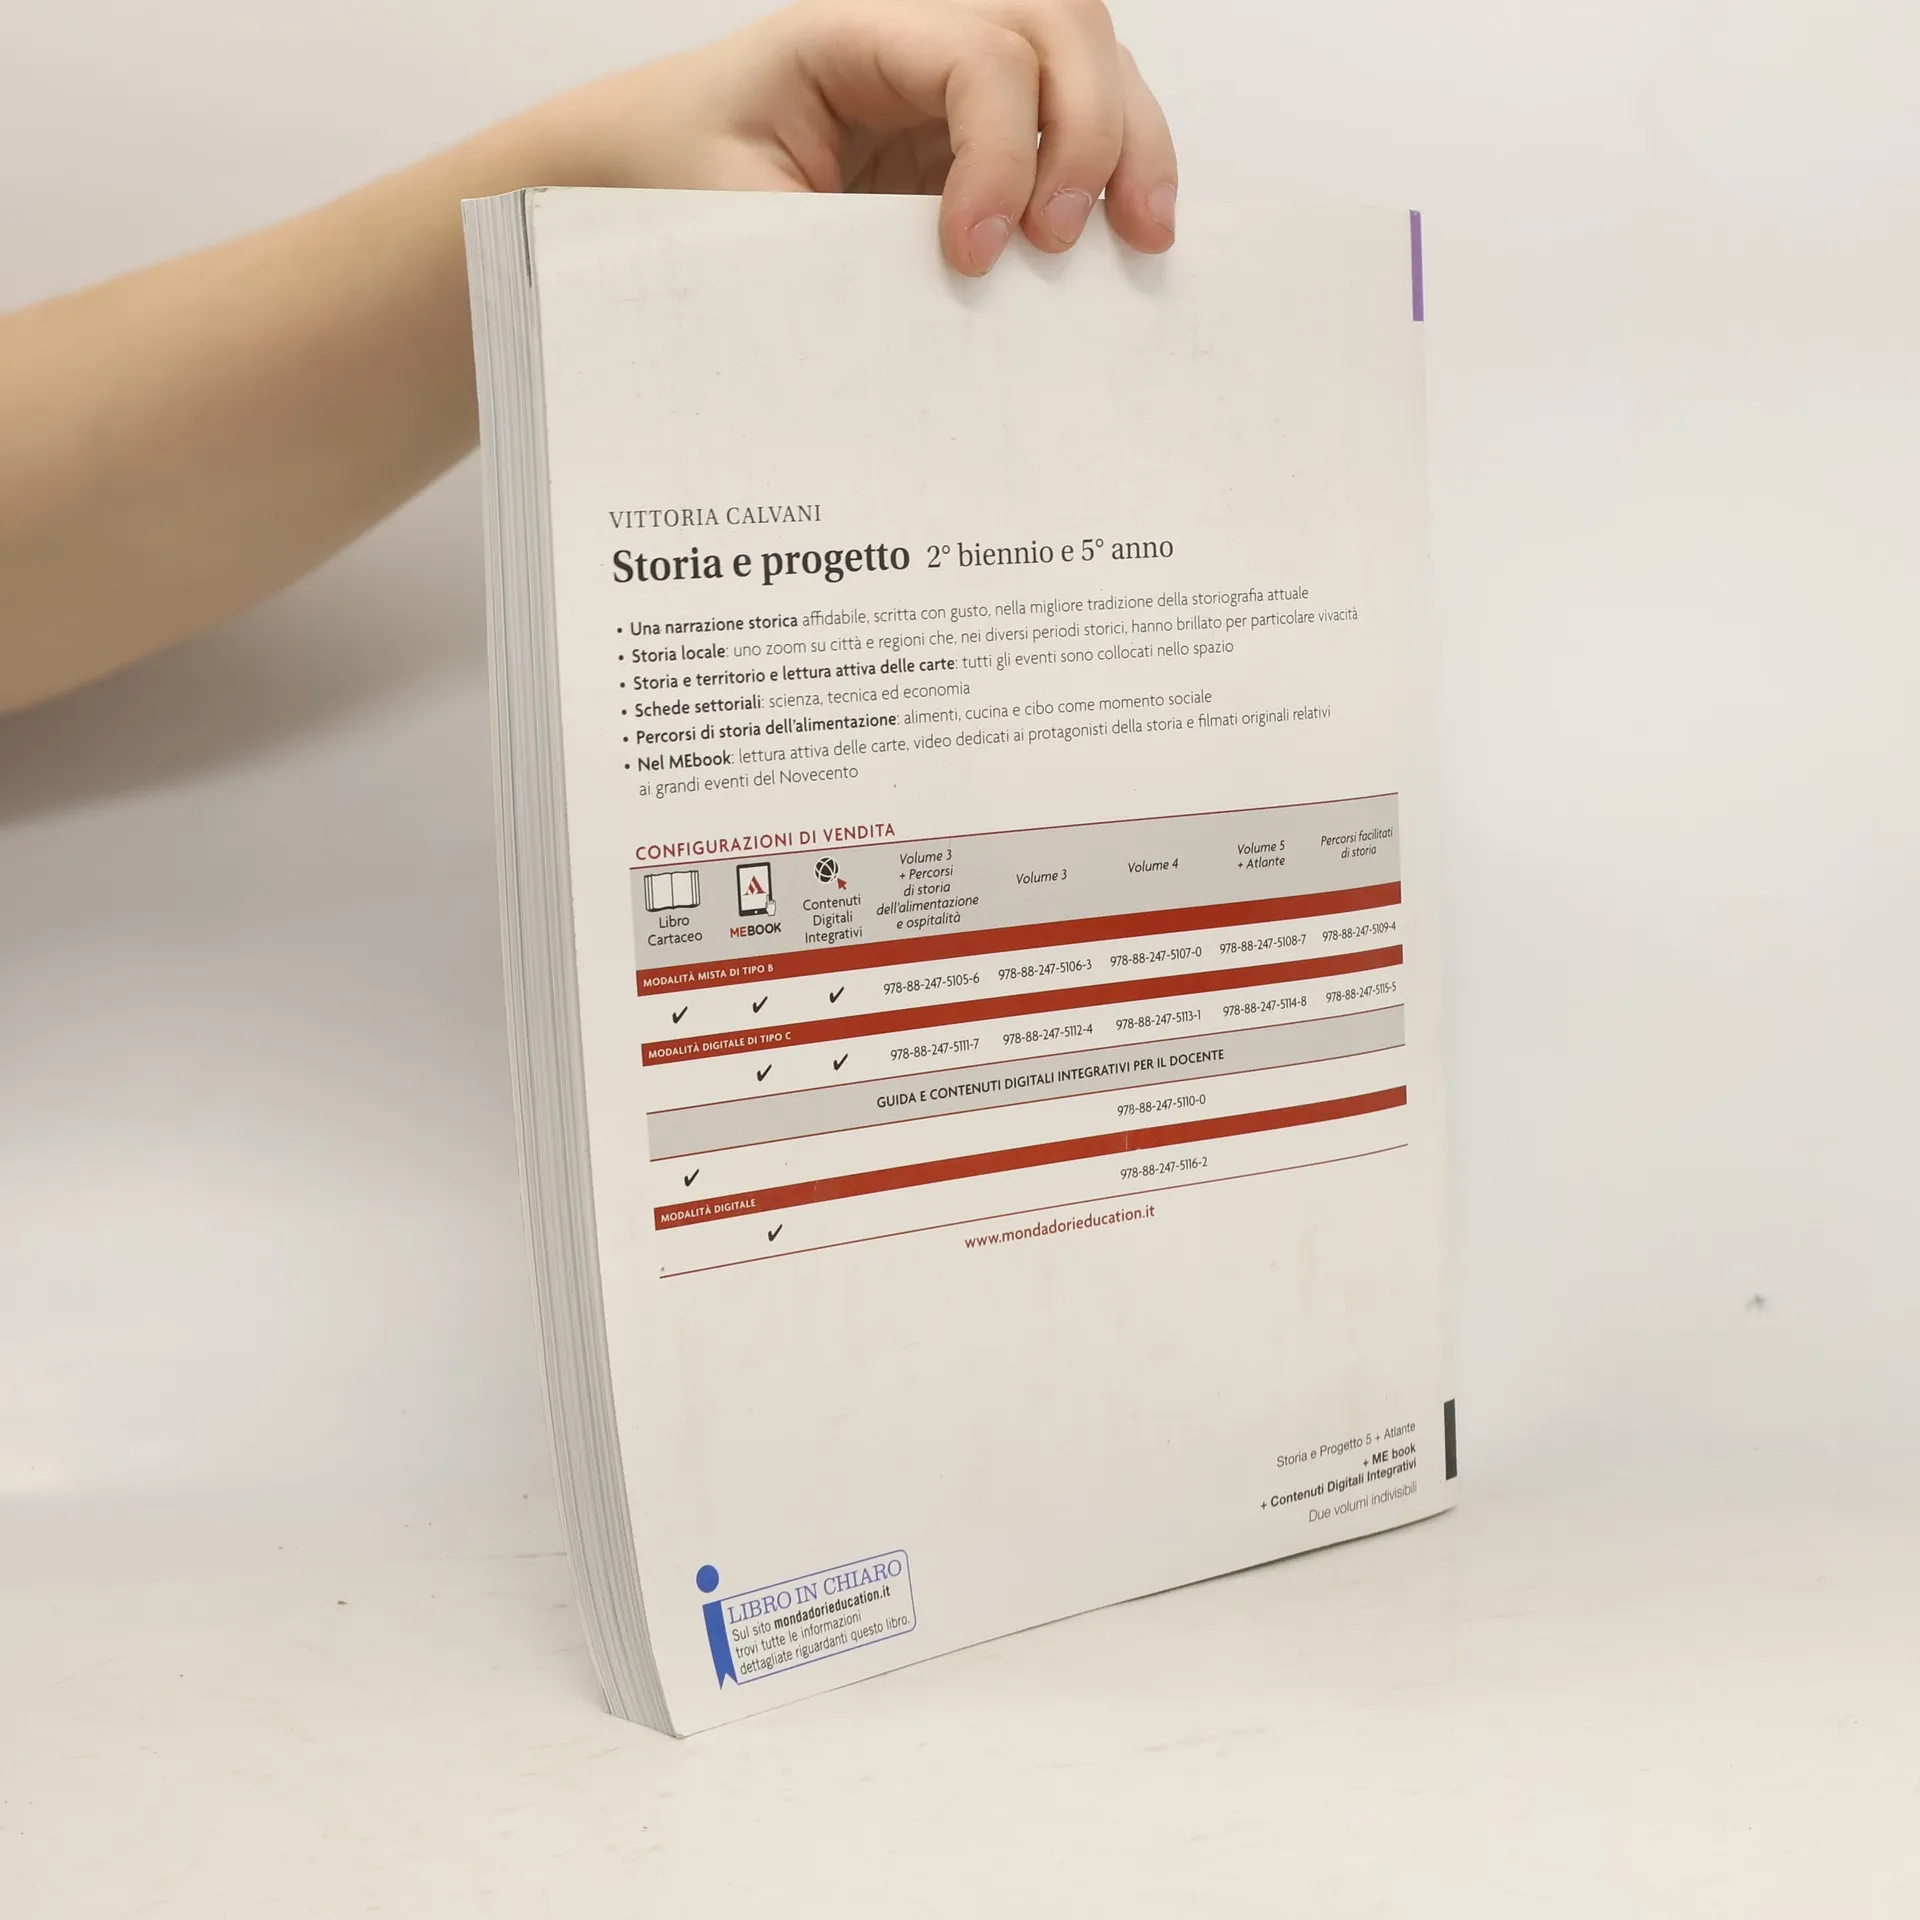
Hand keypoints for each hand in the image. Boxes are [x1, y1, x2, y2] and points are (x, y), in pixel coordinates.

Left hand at [546, 0, 1177, 273]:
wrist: (641, 172)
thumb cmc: (678, 183)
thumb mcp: (739, 225)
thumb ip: (837, 257)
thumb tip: (950, 313)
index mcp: (848, 32)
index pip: (977, 54)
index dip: (999, 152)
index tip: (971, 255)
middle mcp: (916, 33)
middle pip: (1059, 24)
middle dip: (1092, 129)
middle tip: (1063, 242)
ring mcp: (954, 75)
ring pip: (1087, 58)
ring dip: (1128, 141)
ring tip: (1137, 239)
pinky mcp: (974, 131)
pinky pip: (1074, 118)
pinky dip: (1113, 169)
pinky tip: (1122, 236)